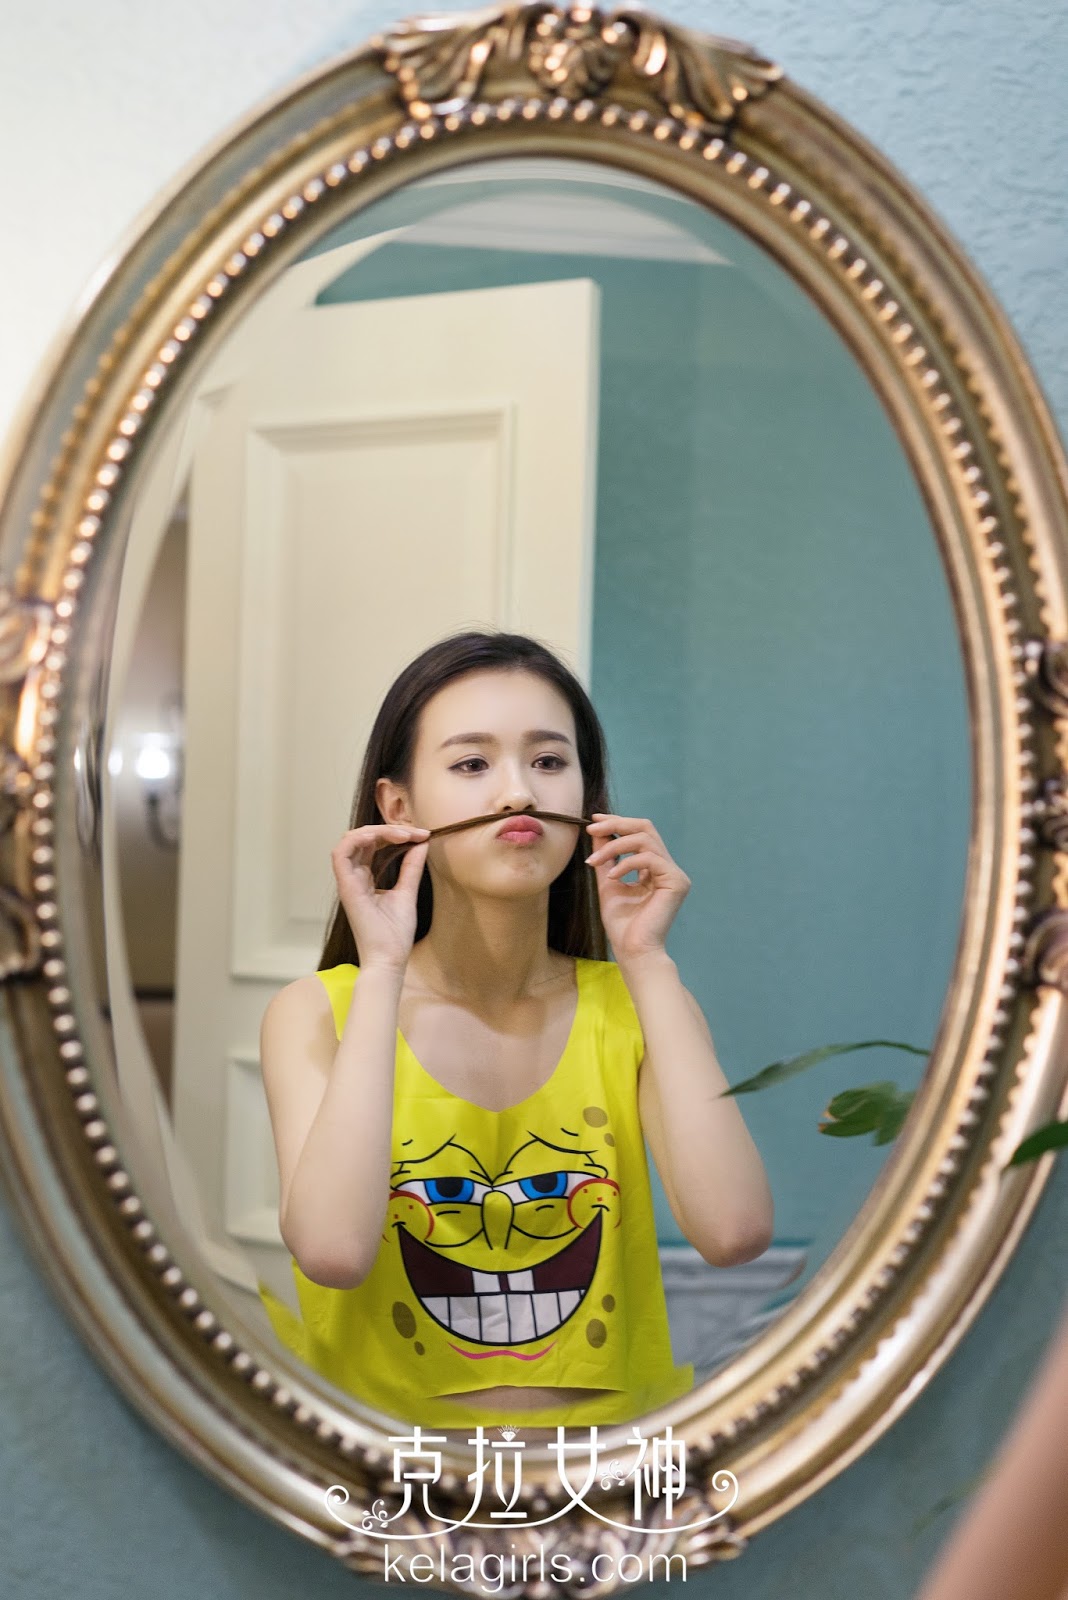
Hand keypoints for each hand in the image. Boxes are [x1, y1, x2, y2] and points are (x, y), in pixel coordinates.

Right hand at [330, 823, 429, 971]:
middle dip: (388, 829)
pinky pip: (340, 854)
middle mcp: (354, 877)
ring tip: (402, 834)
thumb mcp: (407, 892)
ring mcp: (348, 882)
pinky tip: (379, 837)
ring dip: (375, 830)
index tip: (422, 835)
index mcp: (365, 878)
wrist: (389, 958)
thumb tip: (421, 843)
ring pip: (349, 841)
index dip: (394, 833)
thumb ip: (411, 867)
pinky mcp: (346, 888)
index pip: (372, 844)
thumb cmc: (395, 934)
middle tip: (415, 832)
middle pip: (362, 838)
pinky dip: (357, 840)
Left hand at [584, 812, 689, 963]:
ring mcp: (675, 874)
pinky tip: (612, 876)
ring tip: (595, 860)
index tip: (593, 820)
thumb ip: (606, 856)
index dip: (617, 822)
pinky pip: (650, 859)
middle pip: (646, 828)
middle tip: (591, 828)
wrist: (633, 950)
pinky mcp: (677, 882)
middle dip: (616, 824)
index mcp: (655, 867)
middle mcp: (668, 867)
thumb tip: (597, 830)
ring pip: (646, 840)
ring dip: (615, 846)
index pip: (640, 833)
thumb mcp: (608, 882)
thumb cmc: (622, 924)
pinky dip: (626, 863)